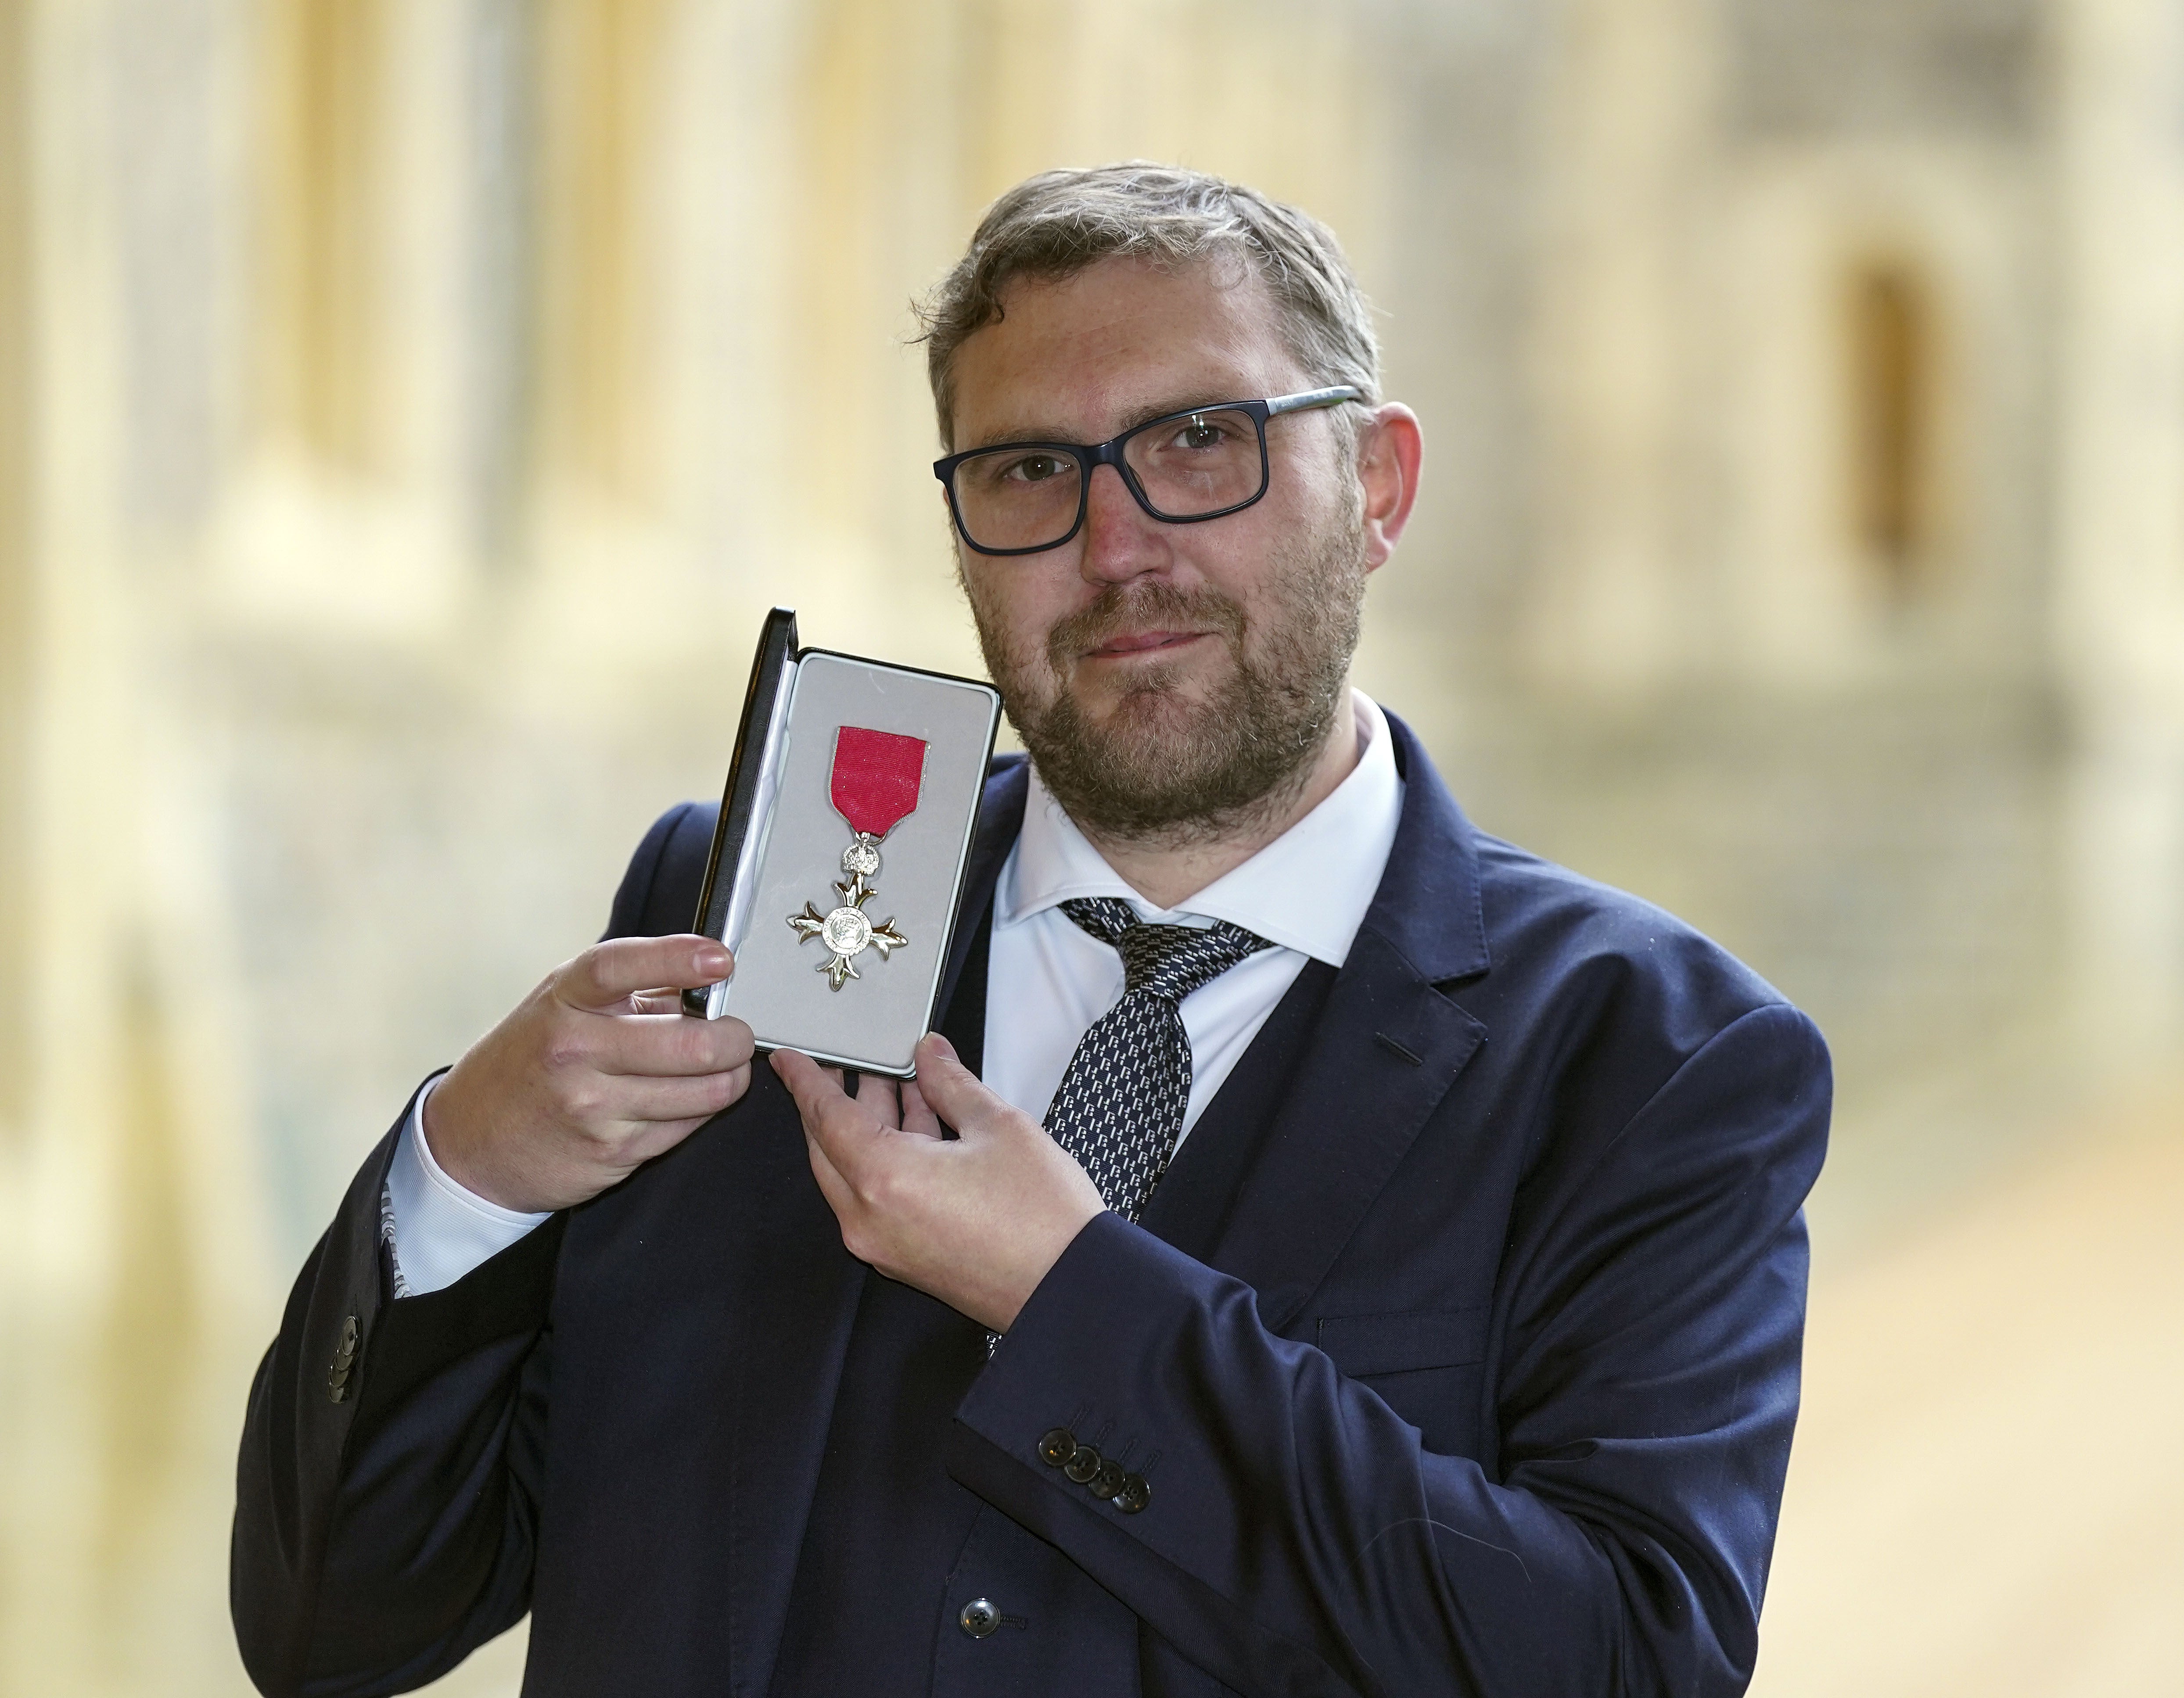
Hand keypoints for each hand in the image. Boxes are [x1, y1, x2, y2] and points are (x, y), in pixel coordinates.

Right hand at [424, 935, 754, 1212]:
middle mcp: (574, 1050)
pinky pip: (687, 1127)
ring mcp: (591, 1106)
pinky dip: (703, 1111)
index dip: (676, 958)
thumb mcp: (565, 1006)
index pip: (619, 967)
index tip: (721, 960)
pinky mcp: (610, 1152)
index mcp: (563, 999)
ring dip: (730, 1078)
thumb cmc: (534, 1059)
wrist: (472, 1140)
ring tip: (724, 1067)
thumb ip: (631, 989)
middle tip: (738, 1034)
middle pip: (689, 1043)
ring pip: (703, 1092)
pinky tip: (691, 1099)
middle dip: (734, 1038)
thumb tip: (709, 980)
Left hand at [771, 1033, 1105, 1331]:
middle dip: (840, 1100)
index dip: (806, 1081)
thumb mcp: (998, 1126)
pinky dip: (887, 1160)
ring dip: (870, 1127)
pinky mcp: (905, 1260)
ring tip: (897, 1084)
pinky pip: (876, 1199)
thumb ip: (952, 1084)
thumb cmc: (1042, 1217)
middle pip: (830, 1148)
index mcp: (883, 1179)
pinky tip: (920, 1128)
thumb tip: (929, 1055)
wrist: (1071, 1290)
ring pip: (855, 1174)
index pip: (825, 1118)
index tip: (788, 1058)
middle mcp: (869, 1219)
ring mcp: (884, 1245)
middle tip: (854, 1063)